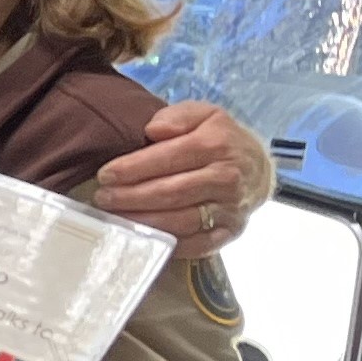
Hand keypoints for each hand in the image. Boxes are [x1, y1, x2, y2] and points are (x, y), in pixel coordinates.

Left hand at [91, 98, 272, 251]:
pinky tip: (143, 239)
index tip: (105, 175)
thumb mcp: (204, 115)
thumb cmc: (220, 140)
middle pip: (171, 192)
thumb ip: (178, 116)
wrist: (258, 168)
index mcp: (217, 145)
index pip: (169, 158)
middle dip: (131, 197)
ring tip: (115, 219)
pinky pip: (197, 244)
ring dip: (144, 222)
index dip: (133, 168)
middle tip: (103, 199)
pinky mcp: (231, 232)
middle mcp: (227, 178)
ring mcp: (231, 208)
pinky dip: (169, 245)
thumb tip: (153, 129)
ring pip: (180, 221)